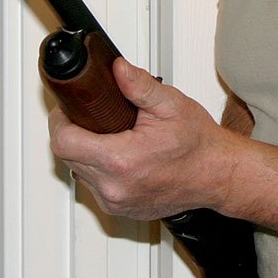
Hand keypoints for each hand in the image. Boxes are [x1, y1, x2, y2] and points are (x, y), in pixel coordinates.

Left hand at [48, 57, 234, 219]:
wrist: (218, 174)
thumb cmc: (198, 144)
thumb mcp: (169, 104)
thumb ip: (137, 84)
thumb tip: (116, 68)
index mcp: (122, 161)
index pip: (64, 143)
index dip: (59, 121)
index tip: (67, 110)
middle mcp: (115, 187)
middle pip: (67, 157)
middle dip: (72, 133)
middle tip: (89, 116)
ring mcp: (117, 202)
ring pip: (79, 172)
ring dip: (85, 152)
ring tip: (107, 134)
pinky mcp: (122, 209)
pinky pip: (96, 187)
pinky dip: (99, 169)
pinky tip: (118, 155)